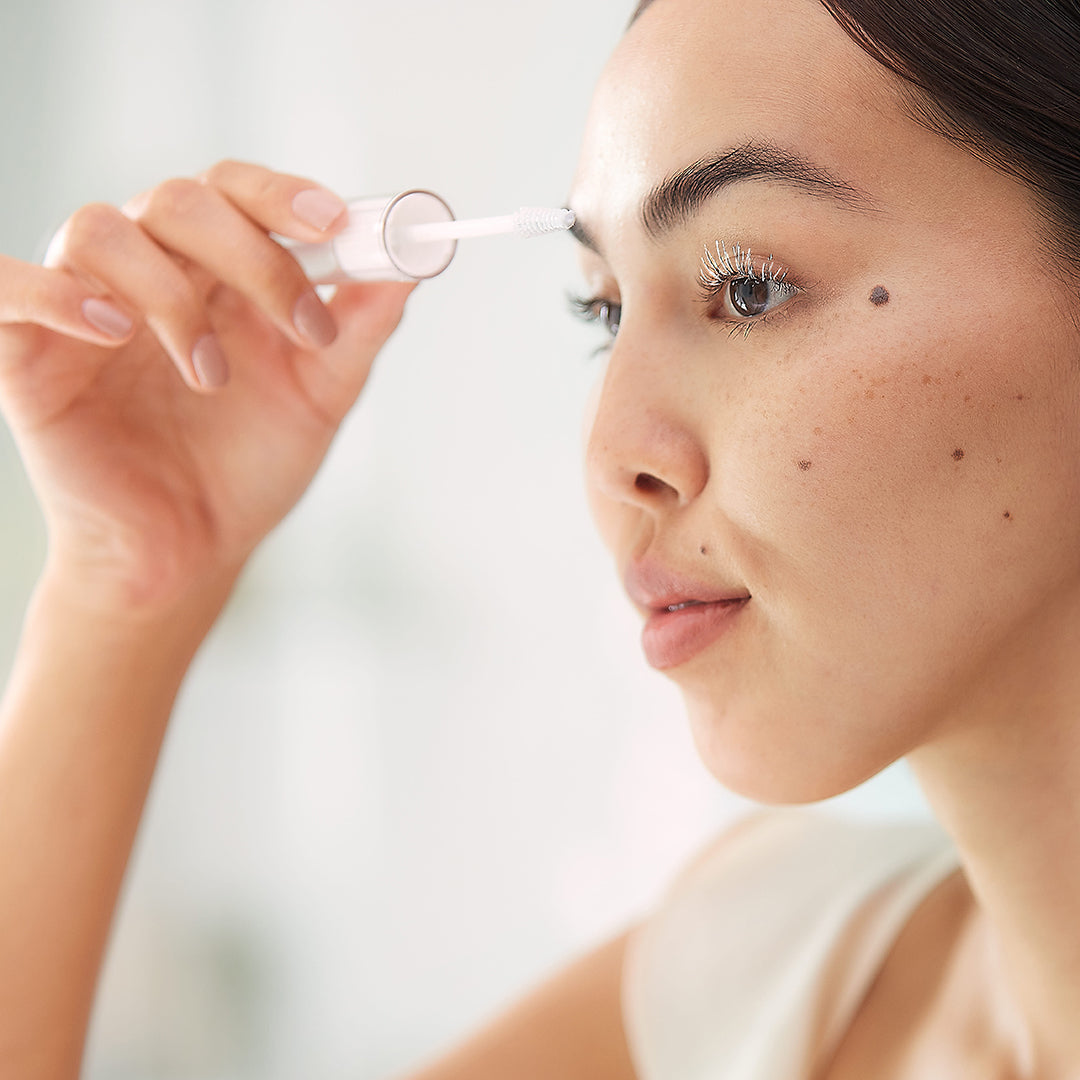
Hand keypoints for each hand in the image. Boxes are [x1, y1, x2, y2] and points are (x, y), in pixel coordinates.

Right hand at [0, 161, 414, 610]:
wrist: (193, 551)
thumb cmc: (248, 469)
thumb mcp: (319, 399)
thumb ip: (356, 332)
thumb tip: (410, 269)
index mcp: (218, 272)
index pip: (239, 191)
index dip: (284, 194)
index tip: (337, 223)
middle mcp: (151, 272)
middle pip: (180, 199)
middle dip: (254, 254)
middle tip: (304, 326)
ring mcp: (85, 306)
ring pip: (102, 231)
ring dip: (172, 295)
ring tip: (214, 378)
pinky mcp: (27, 353)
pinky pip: (10, 287)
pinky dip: (56, 293)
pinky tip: (112, 331)